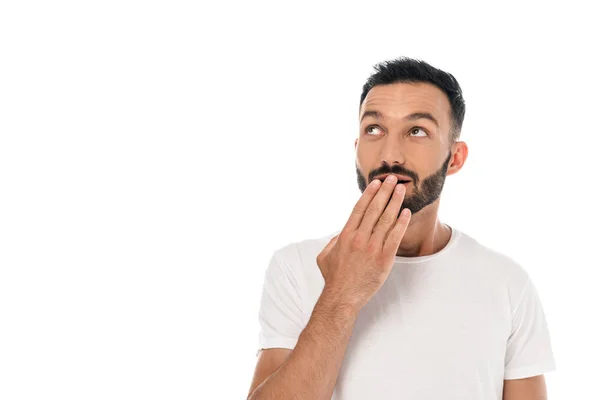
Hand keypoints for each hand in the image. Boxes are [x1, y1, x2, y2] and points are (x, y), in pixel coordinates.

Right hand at [316, 175, 410, 309]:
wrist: (342, 296)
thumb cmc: (333, 277)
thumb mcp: (325, 255)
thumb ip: (333, 241)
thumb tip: (341, 233)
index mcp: (345, 235)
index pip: (359, 208)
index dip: (369, 194)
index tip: (377, 183)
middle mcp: (359, 238)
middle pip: (375, 209)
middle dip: (385, 192)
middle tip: (393, 179)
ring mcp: (372, 248)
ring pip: (386, 220)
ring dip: (395, 202)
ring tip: (402, 190)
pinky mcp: (384, 259)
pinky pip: (395, 237)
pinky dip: (401, 223)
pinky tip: (406, 213)